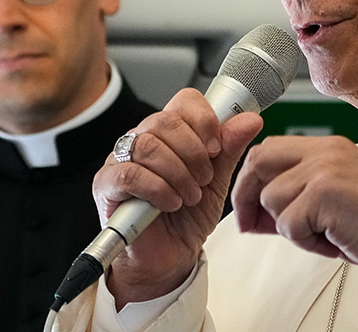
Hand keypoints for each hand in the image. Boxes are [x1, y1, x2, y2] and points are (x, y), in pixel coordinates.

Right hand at [92, 88, 262, 307]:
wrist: (170, 257)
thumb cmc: (189, 216)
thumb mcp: (218, 180)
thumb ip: (230, 149)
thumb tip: (250, 120)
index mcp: (171, 132)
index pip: (184, 101)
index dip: (204, 119)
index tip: (217, 148)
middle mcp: (143, 139)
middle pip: (166, 120)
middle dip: (194, 152)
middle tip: (205, 179)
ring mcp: (120, 159)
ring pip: (148, 145)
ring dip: (178, 173)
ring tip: (190, 196)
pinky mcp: (106, 184)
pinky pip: (130, 173)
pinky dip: (158, 188)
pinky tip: (170, 203)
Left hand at [232, 135, 357, 286]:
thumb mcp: (334, 201)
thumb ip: (296, 197)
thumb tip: (252, 211)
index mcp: (330, 147)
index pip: (270, 149)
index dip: (251, 180)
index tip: (248, 209)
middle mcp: (327, 151)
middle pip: (259, 161)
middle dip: (247, 197)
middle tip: (252, 225)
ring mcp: (326, 169)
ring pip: (271, 199)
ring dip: (289, 228)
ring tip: (323, 234)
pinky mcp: (325, 193)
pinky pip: (288, 224)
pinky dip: (305, 242)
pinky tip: (332, 240)